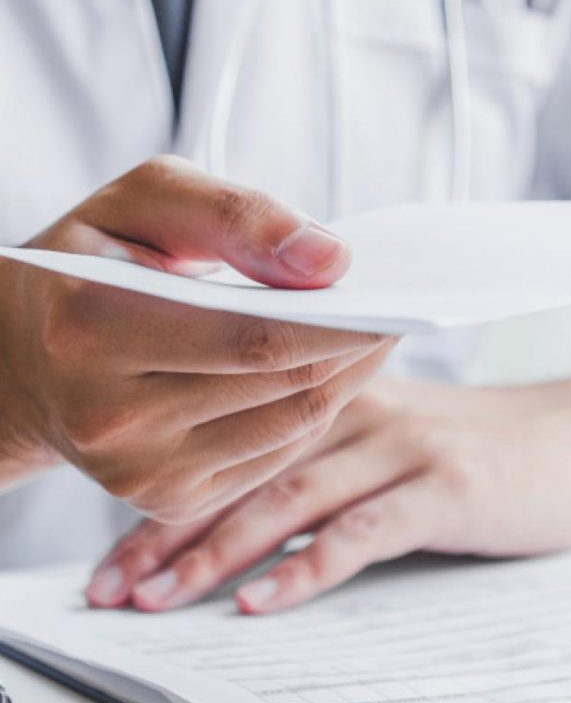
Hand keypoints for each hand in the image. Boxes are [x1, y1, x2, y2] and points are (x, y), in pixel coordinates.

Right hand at [0, 155, 394, 519]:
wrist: (20, 359)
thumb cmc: (89, 264)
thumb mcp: (141, 203)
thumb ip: (234, 215)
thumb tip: (331, 261)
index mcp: (92, 328)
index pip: (258, 335)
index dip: (342, 320)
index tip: (394, 294)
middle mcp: (112, 418)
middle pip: (285, 384)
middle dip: (360, 347)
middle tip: (401, 311)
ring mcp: (140, 473)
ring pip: (292, 426)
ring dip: (350, 380)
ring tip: (377, 335)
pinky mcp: (167, 499)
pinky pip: (276, 456)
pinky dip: (316, 411)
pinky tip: (331, 374)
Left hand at [86, 363, 570, 612]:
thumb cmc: (483, 446)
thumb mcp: (396, 432)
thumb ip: (327, 452)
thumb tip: (245, 514)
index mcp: (339, 393)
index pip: (233, 441)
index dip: (166, 498)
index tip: (116, 557)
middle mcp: (362, 409)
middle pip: (247, 466)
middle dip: (171, 531)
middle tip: (114, 587)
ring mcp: (406, 446)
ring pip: (292, 495)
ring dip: (219, 552)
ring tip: (162, 600)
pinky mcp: (447, 487)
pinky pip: (363, 531)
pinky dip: (308, 570)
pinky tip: (263, 604)